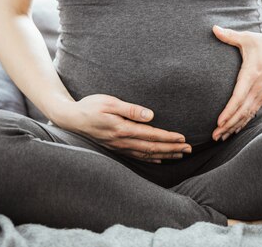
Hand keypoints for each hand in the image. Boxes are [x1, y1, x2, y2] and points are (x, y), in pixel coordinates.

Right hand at [49, 94, 191, 162]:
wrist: (71, 118)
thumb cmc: (91, 105)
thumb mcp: (110, 102)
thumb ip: (131, 109)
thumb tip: (151, 115)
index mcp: (122, 129)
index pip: (152, 136)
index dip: (169, 138)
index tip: (184, 138)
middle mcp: (122, 141)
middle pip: (152, 148)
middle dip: (172, 149)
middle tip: (189, 149)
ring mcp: (119, 146)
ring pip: (146, 154)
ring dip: (165, 155)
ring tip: (180, 154)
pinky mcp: (116, 147)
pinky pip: (137, 156)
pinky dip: (150, 158)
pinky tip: (159, 159)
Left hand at [211, 25, 261, 140]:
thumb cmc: (259, 42)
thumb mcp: (245, 37)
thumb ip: (229, 35)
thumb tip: (213, 28)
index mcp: (252, 73)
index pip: (239, 96)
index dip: (229, 110)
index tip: (219, 121)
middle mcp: (258, 86)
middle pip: (242, 110)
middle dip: (228, 124)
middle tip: (214, 135)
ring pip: (247, 115)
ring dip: (234, 126)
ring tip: (219, 137)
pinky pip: (252, 113)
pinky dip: (242, 123)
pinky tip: (231, 131)